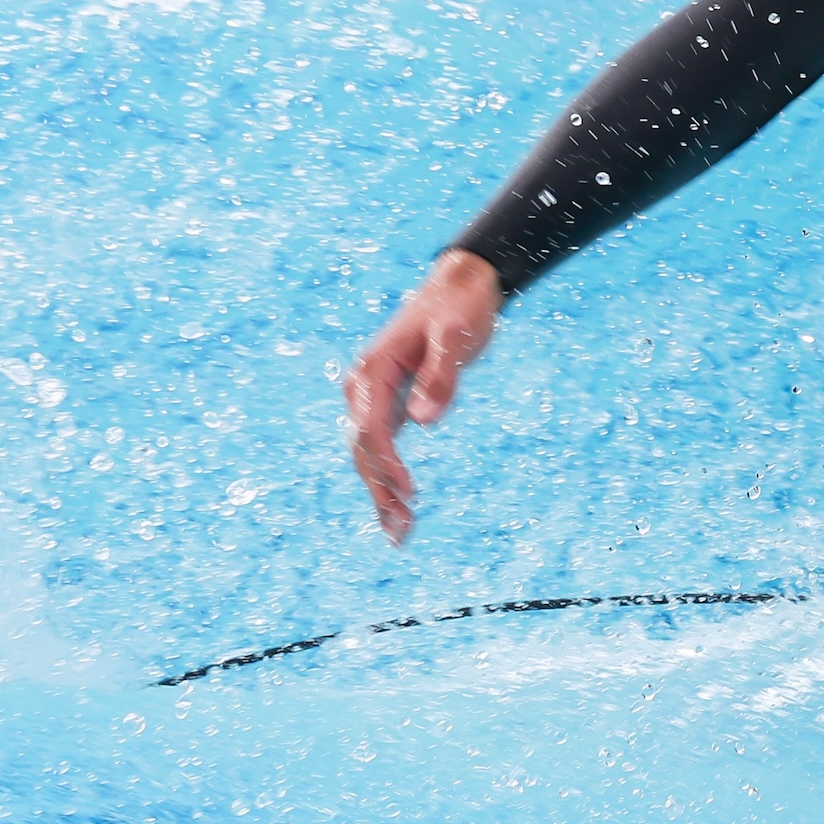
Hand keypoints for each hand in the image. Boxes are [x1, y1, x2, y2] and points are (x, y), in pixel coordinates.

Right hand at [344, 249, 503, 544]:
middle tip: (401, 532)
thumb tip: (422, 422)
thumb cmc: (460, 310)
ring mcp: (373, 397)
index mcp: (372, 371)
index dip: (388, 465)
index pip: (372, 429)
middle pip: (363, 450)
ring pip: (368, 454)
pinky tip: (400, 509)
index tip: (410, 494)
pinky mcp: (390, 404)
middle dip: (379, 491)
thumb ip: (441, 378)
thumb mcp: (456, 338)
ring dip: (381, 494)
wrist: (460, 287)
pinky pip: (382, 447)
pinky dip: (388, 478)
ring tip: (399, 536)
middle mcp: (364, 386)